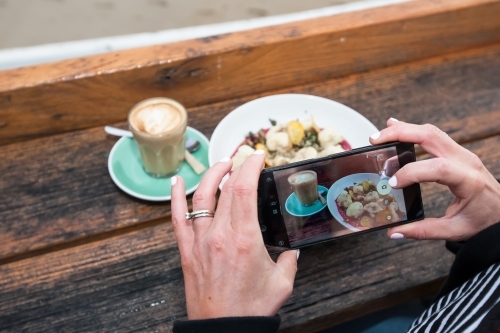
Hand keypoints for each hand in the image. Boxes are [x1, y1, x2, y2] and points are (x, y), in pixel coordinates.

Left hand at [171, 151, 298, 318]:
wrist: (222, 329)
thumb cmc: (250, 309)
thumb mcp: (281, 283)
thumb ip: (289, 261)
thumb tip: (292, 252)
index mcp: (244, 239)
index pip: (244, 189)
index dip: (250, 166)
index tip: (256, 156)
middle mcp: (219, 235)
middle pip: (225, 188)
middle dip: (236, 166)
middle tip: (244, 159)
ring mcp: (199, 241)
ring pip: (201, 197)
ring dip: (212, 175)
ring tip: (222, 164)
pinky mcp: (187, 251)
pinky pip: (177, 218)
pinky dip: (175, 197)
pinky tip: (176, 182)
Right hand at [370, 119, 499, 241]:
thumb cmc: (485, 221)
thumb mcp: (455, 231)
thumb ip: (423, 231)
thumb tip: (394, 232)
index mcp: (469, 180)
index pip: (438, 168)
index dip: (411, 172)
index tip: (393, 183)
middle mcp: (466, 161)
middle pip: (431, 136)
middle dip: (400, 134)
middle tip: (375, 141)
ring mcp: (462, 153)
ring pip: (431, 131)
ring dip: (404, 130)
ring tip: (381, 135)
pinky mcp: (457, 153)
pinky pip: (434, 136)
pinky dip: (413, 131)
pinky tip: (397, 129)